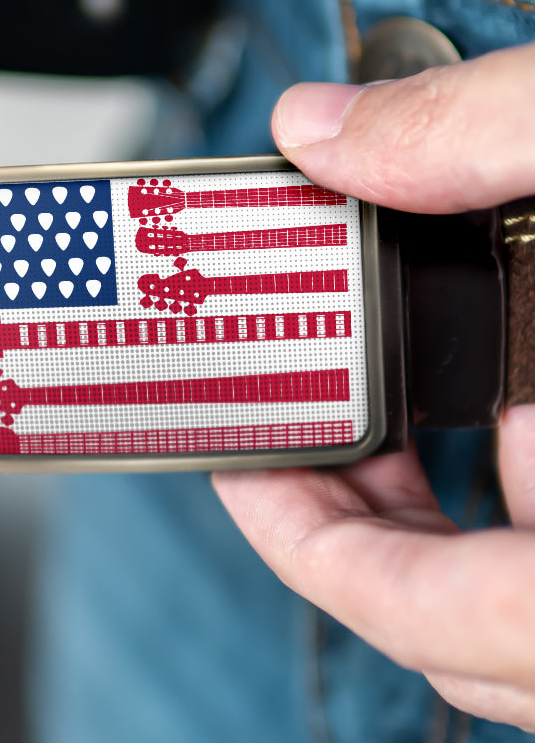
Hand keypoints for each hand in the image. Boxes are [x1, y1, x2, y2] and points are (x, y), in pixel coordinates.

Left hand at [214, 44, 534, 730]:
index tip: (235, 467)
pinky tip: (500, 400)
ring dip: (437, 505)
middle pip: (464, 618)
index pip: (441, 617)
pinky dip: (512, 485)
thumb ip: (483, 134)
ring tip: (374, 408)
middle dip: (361, 517)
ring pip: (516, 594)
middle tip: (288, 427)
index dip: (315, 550)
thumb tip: (324, 124)